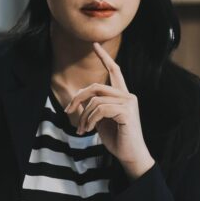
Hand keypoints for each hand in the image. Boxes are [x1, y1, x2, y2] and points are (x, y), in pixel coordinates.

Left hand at [64, 42, 154, 178]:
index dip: (104, 57)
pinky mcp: (127, 112)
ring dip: (84, 116)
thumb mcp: (100, 121)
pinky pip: (101, 109)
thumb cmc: (117, 139)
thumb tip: (78, 99)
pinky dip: (90, 120)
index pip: (114, 71)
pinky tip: (89, 130)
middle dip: (79, 97)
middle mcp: (128, 95)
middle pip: (96, 86)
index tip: (95, 44)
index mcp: (122, 95)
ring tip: (82, 129)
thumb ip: (93, 107)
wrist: (130, 156)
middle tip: (69, 110)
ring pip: (96, 100)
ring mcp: (129, 103)